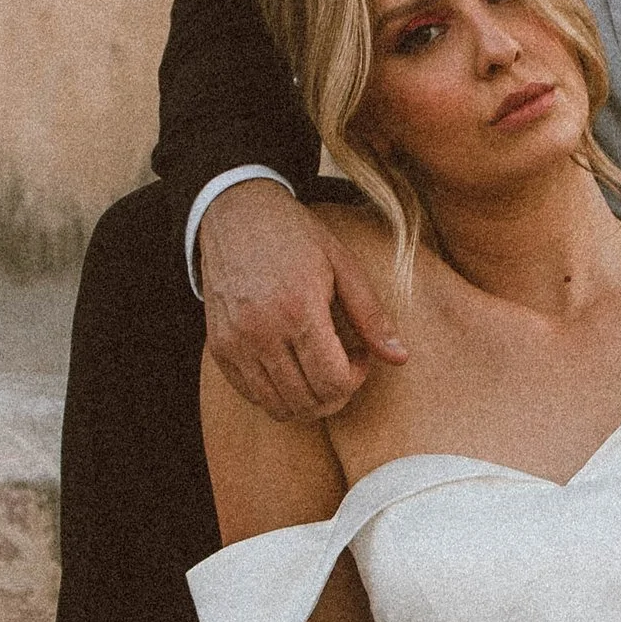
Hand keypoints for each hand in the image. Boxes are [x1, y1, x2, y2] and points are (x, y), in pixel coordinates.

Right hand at [200, 180, 406, 420]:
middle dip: (337, 394)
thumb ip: (372, 316)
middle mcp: (262, 332)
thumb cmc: (296, 237)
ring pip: (278, 407)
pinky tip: (292, 366)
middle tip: (344, 366)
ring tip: (319, 368)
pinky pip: (251, 395)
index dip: (356, 380)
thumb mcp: (343, 265)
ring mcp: (235, 343)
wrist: (236, 214)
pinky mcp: (219, 348)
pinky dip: (277, 395)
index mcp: (299, 310)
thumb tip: (401, 359)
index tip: (360, 355)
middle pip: (308, 401)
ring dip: (308, 400)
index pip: (333, 382)